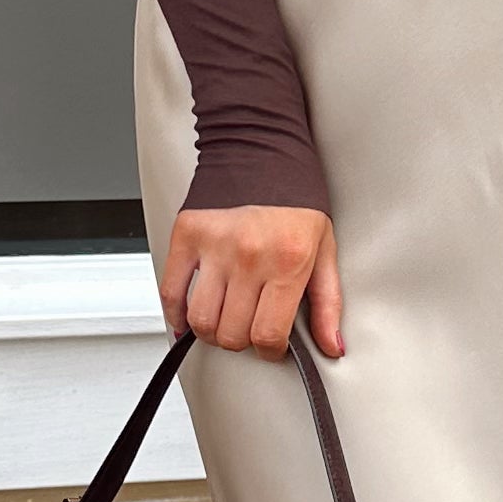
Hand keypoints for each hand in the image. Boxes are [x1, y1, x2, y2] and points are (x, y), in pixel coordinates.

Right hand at [161, 203, 342, 358]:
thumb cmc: (295, 202)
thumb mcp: (325, 251)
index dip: (270, 350)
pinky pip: (171, 291)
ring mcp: (214, 247)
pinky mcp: (187, 236)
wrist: (262, 151)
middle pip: (233, 333)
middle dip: (242, 341)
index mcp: (287, 262)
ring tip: (223, 321)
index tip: (271, 345)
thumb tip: (331, 346)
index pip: (268, 334)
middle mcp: (249, 256)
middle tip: (249, 328)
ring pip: (201, 320)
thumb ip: (328, 304)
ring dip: (211, 332)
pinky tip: (187, 318)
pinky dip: (176, 315)